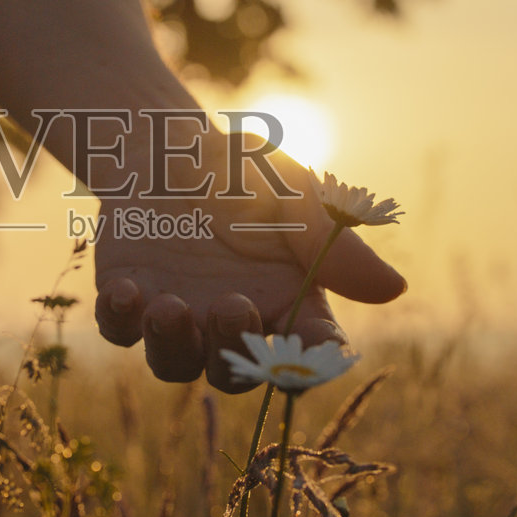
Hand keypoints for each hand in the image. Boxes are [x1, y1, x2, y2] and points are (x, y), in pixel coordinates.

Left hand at [94, 151, 403, 392]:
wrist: (174, 146)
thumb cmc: (249, 174)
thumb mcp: (297, 197)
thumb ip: (336, 243)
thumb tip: (395, 289)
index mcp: (287, 305)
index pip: (310, 352)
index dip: (312, 364)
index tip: (308, 354)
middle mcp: (234, 325)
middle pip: (235, 370)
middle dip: (230, 345)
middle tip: (229, 303)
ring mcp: (181, 319)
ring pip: (175, 365)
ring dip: (172, 345)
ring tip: (168, 306)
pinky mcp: (129, 303)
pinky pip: (121, 331)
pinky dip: (121, 319)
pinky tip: (124, 290)